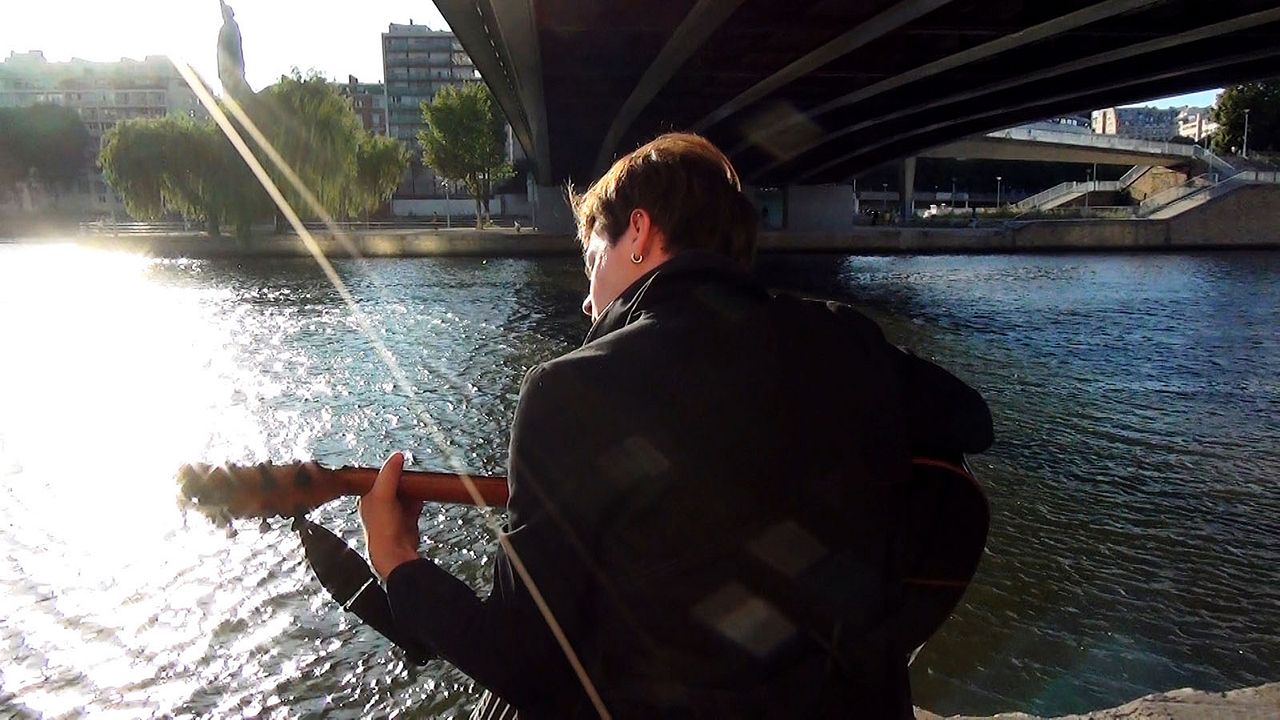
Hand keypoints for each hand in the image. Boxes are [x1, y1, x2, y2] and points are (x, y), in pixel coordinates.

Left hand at [359, 451, 424, 580]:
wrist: (395, 552)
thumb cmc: (382, 528)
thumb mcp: (383, 495)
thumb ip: (389, 474)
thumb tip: (397, 456)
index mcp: (368, 500)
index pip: (378, 479)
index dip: (389, 471)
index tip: (400, 464)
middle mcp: (380, 507)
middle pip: (394, 486)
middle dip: (404, 481)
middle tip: (412, 475)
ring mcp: (394, 515)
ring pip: (405, 496)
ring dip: (413, 491)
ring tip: (419, 486)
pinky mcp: (407, 522)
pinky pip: (414, 506)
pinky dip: (419, 502)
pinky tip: (423, 498)